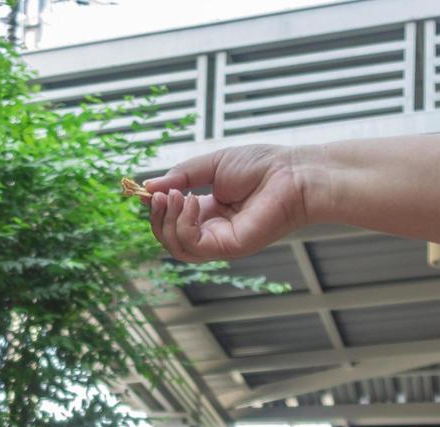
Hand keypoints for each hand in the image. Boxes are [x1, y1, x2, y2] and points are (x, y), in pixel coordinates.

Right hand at [143, 144, 311, 260]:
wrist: (293, 173)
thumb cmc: (263, 166)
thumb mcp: (212, 165)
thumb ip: (181, 177)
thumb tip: (149, 186)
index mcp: (208, 213)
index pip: (171, 221)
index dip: (156, 208)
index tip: (146, 191)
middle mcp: (212, 231)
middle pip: (169, 238)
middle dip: (157, 217)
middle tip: (160, 195)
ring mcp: (220, 242)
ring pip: (176, 247)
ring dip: (168, 221)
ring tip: (176, 196)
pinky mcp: (228, 248)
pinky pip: (192, 245)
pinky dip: (183, 225)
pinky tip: (192, 202)